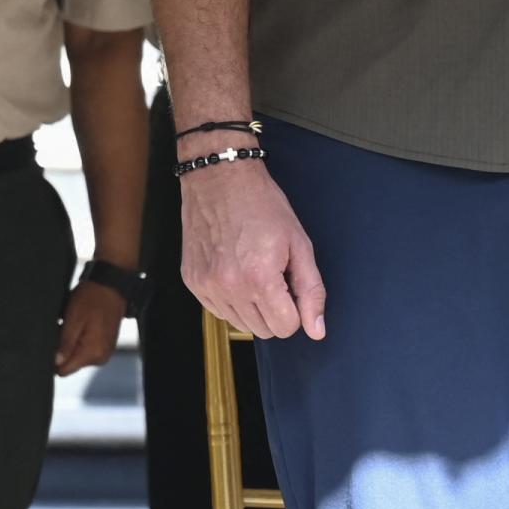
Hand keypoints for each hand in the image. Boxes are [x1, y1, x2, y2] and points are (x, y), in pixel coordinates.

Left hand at [53, 282, 126, 375]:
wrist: (111, 287)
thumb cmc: (93, 299)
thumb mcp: (73, 319)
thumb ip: (65, 344)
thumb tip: (56, 362)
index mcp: (92, 353)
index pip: (64, 370)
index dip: (53, 358)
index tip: (52, 342)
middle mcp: (100, 357)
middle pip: (70, 363)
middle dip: (62, 348)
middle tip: (63, 327)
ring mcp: (103, 352)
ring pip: (76, 356)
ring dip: (70, 343)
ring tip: (73, 324)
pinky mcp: (104, 345)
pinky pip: (85, 348)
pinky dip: (79, 339)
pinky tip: (80, 325)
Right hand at [181, 156, 325, 340]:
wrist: (218, 179)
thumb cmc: (260, 205)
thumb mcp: (299, 244)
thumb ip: (311, 291)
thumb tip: (316, 329)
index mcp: (259, 278)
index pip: (286, 327)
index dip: (295, 309)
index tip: (289, 284)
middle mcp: (228, 287)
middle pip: (264, 330)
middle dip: (275, 309)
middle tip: (273, 274)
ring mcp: (206, 285)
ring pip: (240, 324)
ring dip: (252, 306)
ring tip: (252, 271)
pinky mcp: (192, 281)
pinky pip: (219, 310)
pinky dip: (230, 299)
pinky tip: (234, 271)